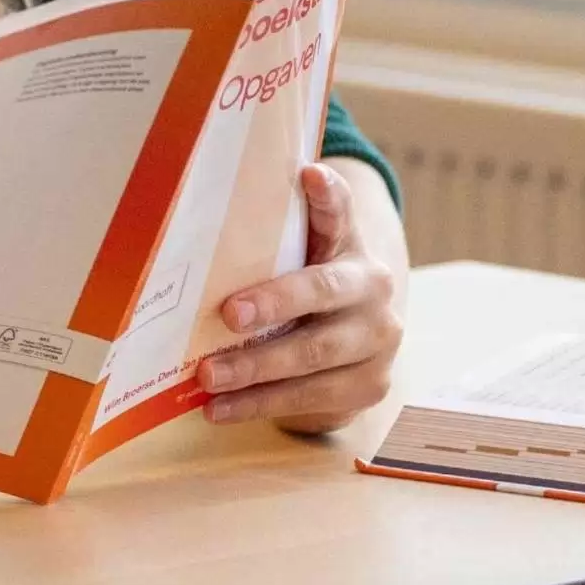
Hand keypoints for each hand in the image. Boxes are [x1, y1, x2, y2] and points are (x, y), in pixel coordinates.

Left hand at [203, 162, 403, 434]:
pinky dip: (259, 405)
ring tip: (207, 378)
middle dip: (274, 307)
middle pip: (323, 298)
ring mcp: (377, 350)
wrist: (362, 331)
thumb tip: (235, 181)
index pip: (341, 220)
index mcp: (356, 255)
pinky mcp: (366, 390)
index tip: (307, 174)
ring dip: (256, 373)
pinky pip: (310, 402)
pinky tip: (219, 409)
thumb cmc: (312, 281)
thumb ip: (288, 222)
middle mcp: (376, 301)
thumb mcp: (306, 251)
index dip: (326, 199)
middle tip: (227, 314)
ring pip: (315, 363)